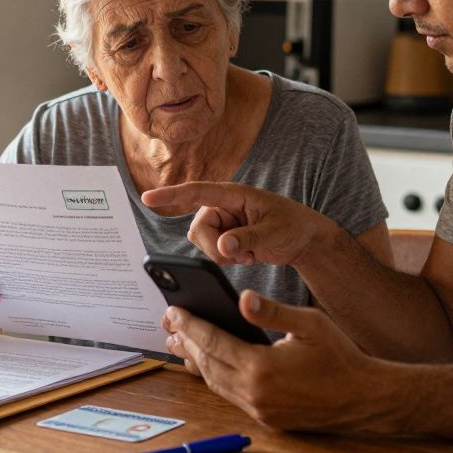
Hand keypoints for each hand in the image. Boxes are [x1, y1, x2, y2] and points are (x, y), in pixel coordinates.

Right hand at [141, 183, 333, 267]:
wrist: (304, 240)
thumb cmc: (294, 226)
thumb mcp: (274, 232)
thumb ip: (247, 238)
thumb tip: (221, 246)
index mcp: (234, 194)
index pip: (198, 192)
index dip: (172, 195)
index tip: (148, 198)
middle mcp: (223, 207)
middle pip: (197, 229)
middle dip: (214, 247)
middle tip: (243, 254)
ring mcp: (223, 224)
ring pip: (202, 244)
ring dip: (222, 256)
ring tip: (249, 252)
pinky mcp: (224, 238)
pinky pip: (212, 254)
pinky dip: (228, 260)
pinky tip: (248, 256)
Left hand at [163, 289, 391, 431]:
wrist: (364, 398)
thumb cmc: (341, 357)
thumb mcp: (310, 324)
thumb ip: (273, 311)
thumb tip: (241, 298)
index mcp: (261, 367)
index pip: (213, 342)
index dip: (190, 325)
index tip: (174, 310)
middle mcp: (255, 392)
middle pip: (207, 364)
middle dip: (187, 341)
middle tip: (170, 323)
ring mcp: (259, 409)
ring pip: (215, 382)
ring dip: (196, 361)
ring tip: (182, 342)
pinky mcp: (266, 418)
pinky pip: (230, 395)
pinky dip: (215, 377)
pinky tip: (211, 364)